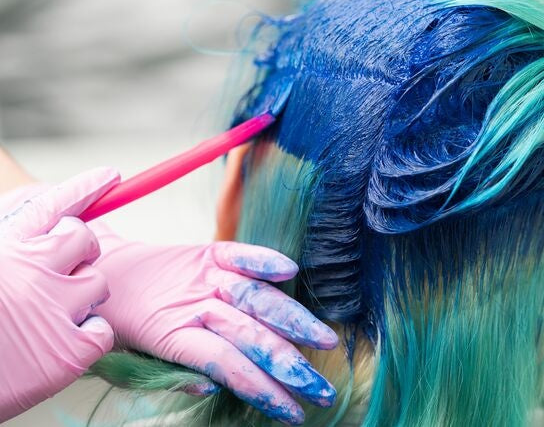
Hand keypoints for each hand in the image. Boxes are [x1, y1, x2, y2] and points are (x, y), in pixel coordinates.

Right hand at [0, 168, 118, 420]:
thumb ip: (12, 249)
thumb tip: (48, 235)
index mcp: (5, 247)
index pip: (54, 205)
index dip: (86, 187)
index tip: (111, 175)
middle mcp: (34, 269)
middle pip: (85, 240)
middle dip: (82, 252)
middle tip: (65, 272)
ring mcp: (55, 308)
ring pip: (98, 284)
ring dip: (81, 297)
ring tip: (46, 318)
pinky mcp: (70, 351)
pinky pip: (102, 331)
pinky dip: (87, 338)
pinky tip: (57, 346)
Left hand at [90, 229, 338, 425]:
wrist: (99, 273)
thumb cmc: (118, 323)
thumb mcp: (132, 361)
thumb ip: (175, 373)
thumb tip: (212, 385)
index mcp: (173, 335)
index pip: (228, 366)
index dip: (263, 390)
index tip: (293, 412)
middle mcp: (195, 305)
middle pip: (251, 336)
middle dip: (291, 365)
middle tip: (321, 389)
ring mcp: (203, 277)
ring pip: (254, 298)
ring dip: (293, 320)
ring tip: (324, 340)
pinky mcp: (206, 254)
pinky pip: (238, 253)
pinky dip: (262, 259)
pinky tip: (289, 270)